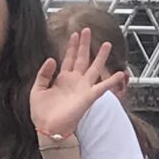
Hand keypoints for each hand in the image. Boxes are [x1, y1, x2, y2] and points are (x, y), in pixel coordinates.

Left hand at [30, 25, 127, 142]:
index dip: (72, 46)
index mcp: (62, 79)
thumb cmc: (41, 113)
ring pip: (94, 68)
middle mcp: (74, 81)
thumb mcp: (37, 89)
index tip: (75, 34)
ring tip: (107, 44)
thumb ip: (44, 74)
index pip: (69, 58)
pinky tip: (121, 73)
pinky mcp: (88, 97)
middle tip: (88, 30)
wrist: (48, 128)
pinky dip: (113, 80)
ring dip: (101, 56)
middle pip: (82, 58)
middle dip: (85, 44)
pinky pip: (103, 87)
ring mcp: (83, 88)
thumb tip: (52, 59)